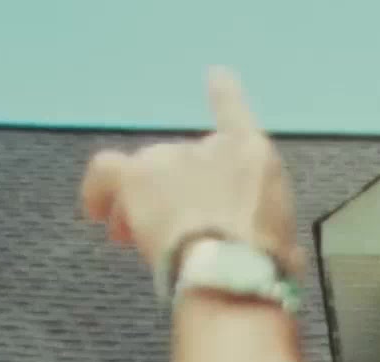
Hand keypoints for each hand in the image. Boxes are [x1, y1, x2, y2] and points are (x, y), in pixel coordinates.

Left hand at [80, 70, 301, 281]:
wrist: (229, 267)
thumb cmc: (263, 263)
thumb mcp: (284, 245)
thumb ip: (266, 234)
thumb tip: (277, 254)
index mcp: (255, 156)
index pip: (237, 116)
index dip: (225, 94)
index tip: (216, 76)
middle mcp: (211, 144)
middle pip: (185, 164)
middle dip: (178, 196)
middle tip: (170, 233)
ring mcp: (172, 156)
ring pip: (145, 174)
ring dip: (141, 203)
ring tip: (133, 239)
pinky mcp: (137, 176)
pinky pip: (107, 170)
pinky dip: (99, 189)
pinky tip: (95, 211)